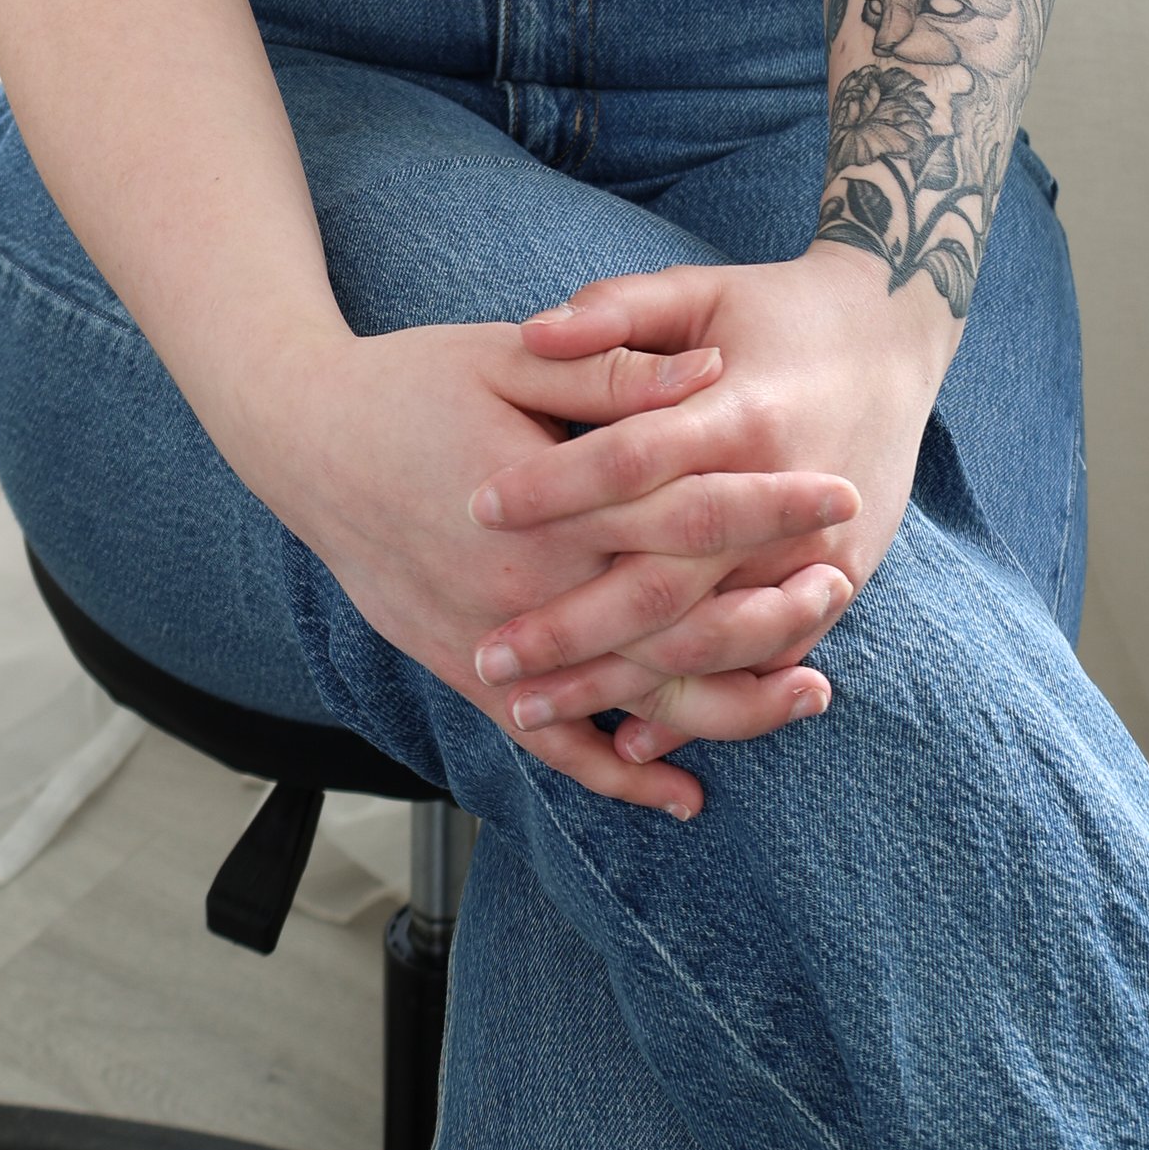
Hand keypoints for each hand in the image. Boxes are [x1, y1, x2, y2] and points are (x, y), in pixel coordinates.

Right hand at [260, 317, 858, 815]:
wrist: (305, 440)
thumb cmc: (411, 382)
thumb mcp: (510, 358)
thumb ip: (610, 375)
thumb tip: (708, 371)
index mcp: (549, 506)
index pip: (687, 513)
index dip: (769, 504)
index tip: (839, 494)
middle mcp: (528, 590)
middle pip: (677, 619)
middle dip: (771, 606)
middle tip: (843, 584)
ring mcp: (498, 644)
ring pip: (632, 695)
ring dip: (727, 701)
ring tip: (809, 692)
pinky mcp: (467, 672)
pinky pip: (552, 743)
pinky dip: (619, 771)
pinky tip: (681, 790)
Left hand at [468, 249, 955, 759]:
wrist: (894, 335)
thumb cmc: (779, 308)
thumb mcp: (701, 288)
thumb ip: (619, 310)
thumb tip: (534, 329)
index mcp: (739, 411)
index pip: (633, 457)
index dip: (554, 485)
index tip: (479, 507)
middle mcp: (779, 492)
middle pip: (662, 577)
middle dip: (571, 627)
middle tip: (488, 657)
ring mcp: (816, 549)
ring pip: (706, 641)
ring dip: (617, 685)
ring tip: (528, 709)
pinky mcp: (839, 582)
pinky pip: (761, 665)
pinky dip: (698, 708)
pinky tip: (630, 740)